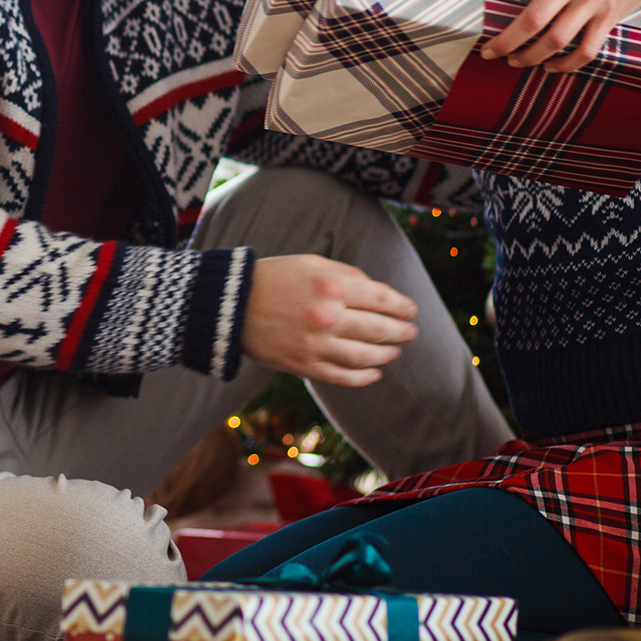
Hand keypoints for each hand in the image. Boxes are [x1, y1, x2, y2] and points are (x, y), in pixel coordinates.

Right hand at [241, 254, 417, 387]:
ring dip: (387, 355)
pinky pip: (343, 377)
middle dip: (401, 332)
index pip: (381, 299)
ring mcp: (315, 345)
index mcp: (331, 287)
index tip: (411, 310)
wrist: (230, 305)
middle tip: (411, 332)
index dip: (401, 306)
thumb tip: (377, 292)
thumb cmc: (273, 278)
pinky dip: (364, 377)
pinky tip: (375, 373)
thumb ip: (347, 274)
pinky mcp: (304, 365)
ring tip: (395, 352)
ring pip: (365, 357)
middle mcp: (327, 317)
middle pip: (378, 330)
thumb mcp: (311, 263)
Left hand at [439, 0, 640, 72]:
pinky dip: (566, 65)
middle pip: (530, 20)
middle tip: (489, 52)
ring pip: (554, 41)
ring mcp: (591, 3)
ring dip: (530, 58)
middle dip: (504, 42)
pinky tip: (552, 66)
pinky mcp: (609, 18)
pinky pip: (585, 51)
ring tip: (515, 62)